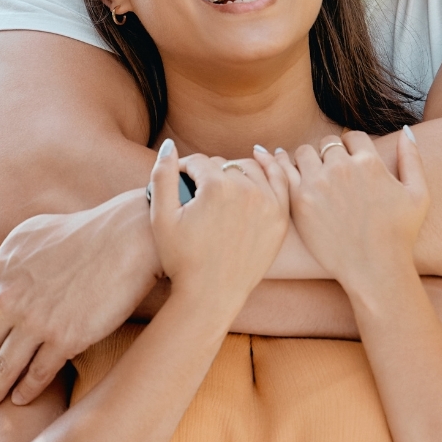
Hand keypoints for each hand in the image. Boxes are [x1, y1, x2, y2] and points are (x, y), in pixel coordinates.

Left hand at [0, 190, 161, 409]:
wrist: (128, 236)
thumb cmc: (83, 232)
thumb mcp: (30, 236)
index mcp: (0, 271)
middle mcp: (10, 298)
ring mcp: (36, 321)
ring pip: (6, 367)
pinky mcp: (65, 339)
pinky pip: (37, 374)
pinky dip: (26, 390)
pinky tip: (22, 397)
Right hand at [149, 141, 288, 314]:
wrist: (211, 296)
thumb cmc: (182, 259)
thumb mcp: (162, 218)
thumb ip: (162, 176)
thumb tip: (169, 145)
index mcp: (216, 187)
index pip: (200, 162)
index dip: (186, 169)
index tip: (180, 178)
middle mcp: (246, 190)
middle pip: (225, 165)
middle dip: (210, 172)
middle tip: (200, 187)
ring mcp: (268, 203)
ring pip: (252, 168)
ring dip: (237, 170)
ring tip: (225, 178)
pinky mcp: (280, 218)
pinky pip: (279, 181)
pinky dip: (272, 167)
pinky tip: (261, 159)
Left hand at [271, 128, 428, 296]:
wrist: (374, 269)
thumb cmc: (399, 234)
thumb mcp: (418, 194)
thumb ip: (412, 158)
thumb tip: (405, 130)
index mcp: (369, 162)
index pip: (353, 136)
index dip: (353, 147)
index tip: (352, 160)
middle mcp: (342, 167)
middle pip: (328, 143)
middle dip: (331, 153)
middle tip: (333, 172)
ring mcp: (318, 182)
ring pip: (305, 152)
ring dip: (309, 160)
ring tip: (314, 175)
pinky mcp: (299, 200)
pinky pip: (285, 170)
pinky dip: (285, 167)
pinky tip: (287, 171)